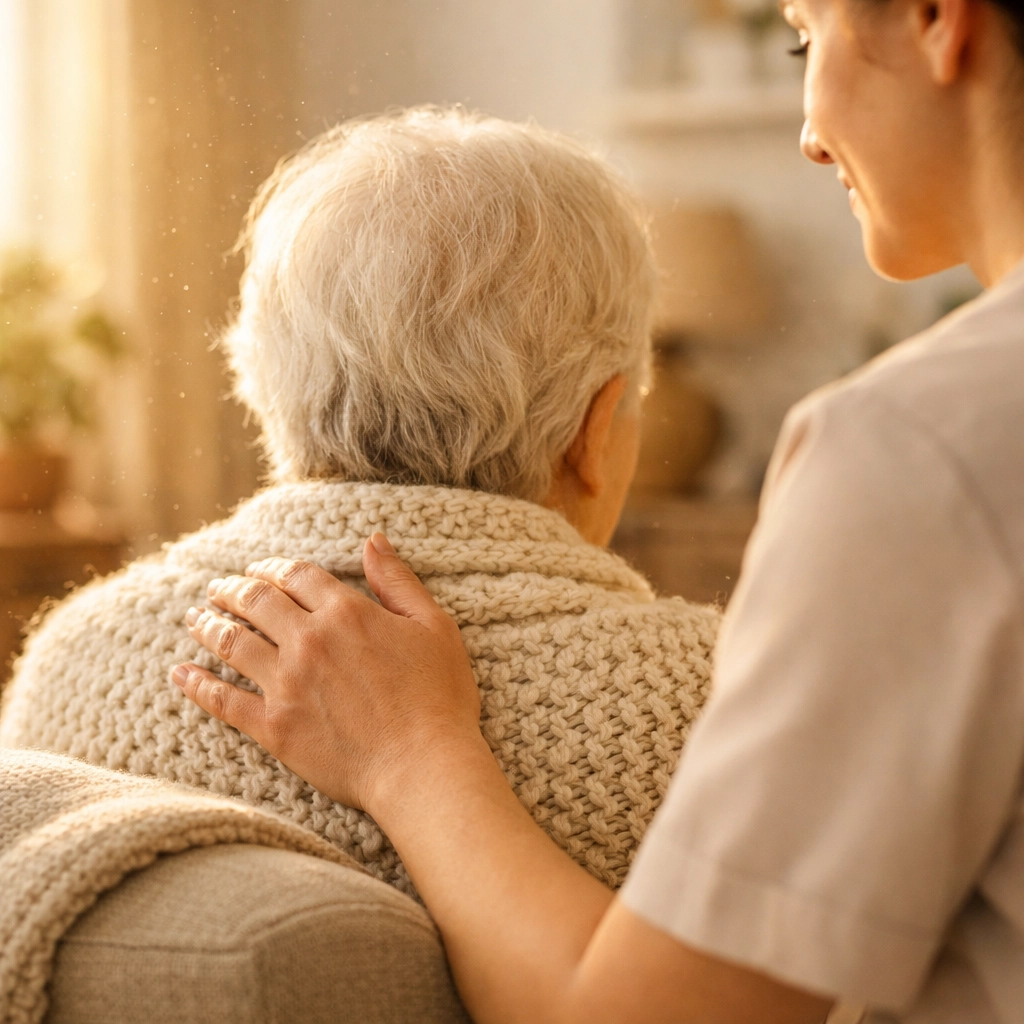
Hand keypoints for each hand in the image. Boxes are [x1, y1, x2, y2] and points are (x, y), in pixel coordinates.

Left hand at [171, 534, 482, 812]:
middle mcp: (308, 640)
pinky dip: (196, 684)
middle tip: (218, 588)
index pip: (296, 574)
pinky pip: (222, 700)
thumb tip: (373, 539)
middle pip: (256, 601)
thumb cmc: (438, 698)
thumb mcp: (434, 626)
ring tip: (195, 618)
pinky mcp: (273, 726)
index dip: (273, 567)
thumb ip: (398, 581)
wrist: (423, 766)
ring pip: (232, 642)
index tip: (260, 570)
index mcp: (346, 612)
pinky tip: (180, 673)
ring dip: (208, 625)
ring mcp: (286, 684)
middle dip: (231, 589)